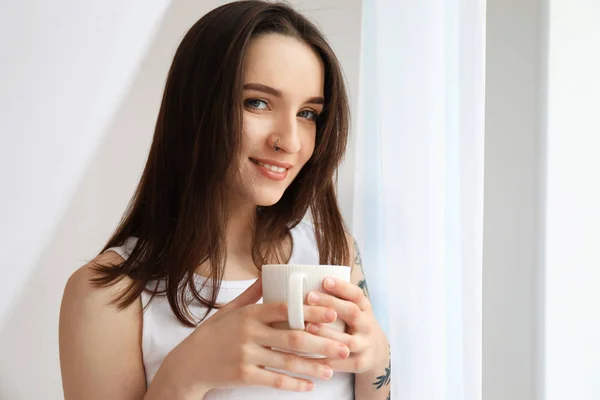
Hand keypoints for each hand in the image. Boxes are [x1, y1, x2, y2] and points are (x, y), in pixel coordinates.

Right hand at [160, 278, 350, 396]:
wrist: (189, 364)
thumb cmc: (213, 334)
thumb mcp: (230, 310)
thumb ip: (252, 294)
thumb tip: (268, 273)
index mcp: (249, 314)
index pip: (285, 309)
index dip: (310, 311)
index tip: (332, 313)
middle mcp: (249, 333)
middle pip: (293, 337)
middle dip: (322, 343)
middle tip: (344, 346)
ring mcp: (246, 355)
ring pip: (287, 361)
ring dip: (313, 366)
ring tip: (332, 370)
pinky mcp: (244, 376)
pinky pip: (274, 380)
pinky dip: (293, 384)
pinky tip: (309, 386)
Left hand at [305, 277, 387, 373]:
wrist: (378, 354)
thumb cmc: (357, 325)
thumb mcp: (356, 310)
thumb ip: (339, 299)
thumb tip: (308, 280)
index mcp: (365, 308)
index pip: (356, 294)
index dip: (342, 287)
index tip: (325, 280)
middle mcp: (367, 325)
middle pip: (351, 312)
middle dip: (330, 303)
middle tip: (309, 296)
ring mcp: (365, 345)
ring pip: (347, 341)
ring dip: (326, 333)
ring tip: (307, 327)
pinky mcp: (360, 363)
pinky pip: (341, 363)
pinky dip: (323, 360)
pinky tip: (306, 356)